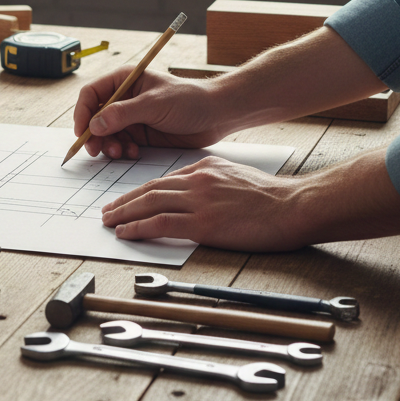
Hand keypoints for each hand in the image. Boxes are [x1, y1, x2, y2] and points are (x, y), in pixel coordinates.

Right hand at [73, 68, 230, 158]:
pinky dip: (122, 151)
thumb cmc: (190, 100)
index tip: (82, 132)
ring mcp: (132, 117)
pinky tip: (133, 153)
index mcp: (125, 80)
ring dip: (108, 145)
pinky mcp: (141, 134)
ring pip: (106, 134)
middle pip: (95, 117)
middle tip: (96, 151)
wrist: (217, 116)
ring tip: (120, 152)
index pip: (92, 94)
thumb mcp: (155, 103)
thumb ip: (124, 113)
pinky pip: (121, 144)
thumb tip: (95, 124)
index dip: (82, 113)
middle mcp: (124, 98)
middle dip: (93, 135)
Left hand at [101, 155, 306, 251]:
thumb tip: (194, 193)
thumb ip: (212, 181)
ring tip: (109, 222)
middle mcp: (198, 180)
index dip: (140, 191)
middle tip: (107, 211)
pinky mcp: (203, 223)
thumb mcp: (236, 176)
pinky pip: (161, 224)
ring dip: (124, 214)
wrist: (293, 207)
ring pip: (150, 204)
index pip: (164, 180)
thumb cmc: (272, 198)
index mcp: (205, 168)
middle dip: (125, 201)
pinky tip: (125, 233)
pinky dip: (138, 228)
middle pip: (150, 189)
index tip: (127, 200)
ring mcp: (199, 201)